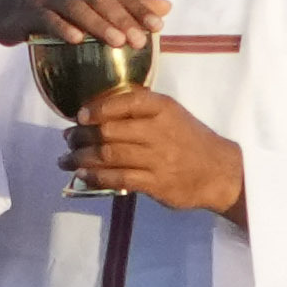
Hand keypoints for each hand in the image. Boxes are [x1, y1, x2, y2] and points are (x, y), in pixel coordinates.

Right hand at [0, 0, 158, 82]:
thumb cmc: (51, 4)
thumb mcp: (88, 0)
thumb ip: (124, 3)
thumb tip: (166, 7)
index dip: (140, 9)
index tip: (160, 26)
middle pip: (102, 0)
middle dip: (123, 20)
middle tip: (140, 41)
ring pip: (78, 8)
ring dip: (99, 24)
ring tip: (117, 42)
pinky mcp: (29, 11)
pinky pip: (48, 19)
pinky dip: (62, 28)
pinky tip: (76, 40)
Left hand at [62, 84, 246, 220]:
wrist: (220, 172)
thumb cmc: (191, 141)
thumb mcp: (173, 115)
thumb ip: (142, 111)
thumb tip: (98, 113)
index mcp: (163, 109)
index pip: (125, 102)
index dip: (98, 109)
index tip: (80, 116)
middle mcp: (159, 131)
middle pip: (109, 131)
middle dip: (81, 135)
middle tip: (68, 138)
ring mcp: (157, 159)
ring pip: (108, 155)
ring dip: (81, 157)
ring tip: (66, 159)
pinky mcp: (155, 183)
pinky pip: (118, 178)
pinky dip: (96, 176)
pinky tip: (82, 175)